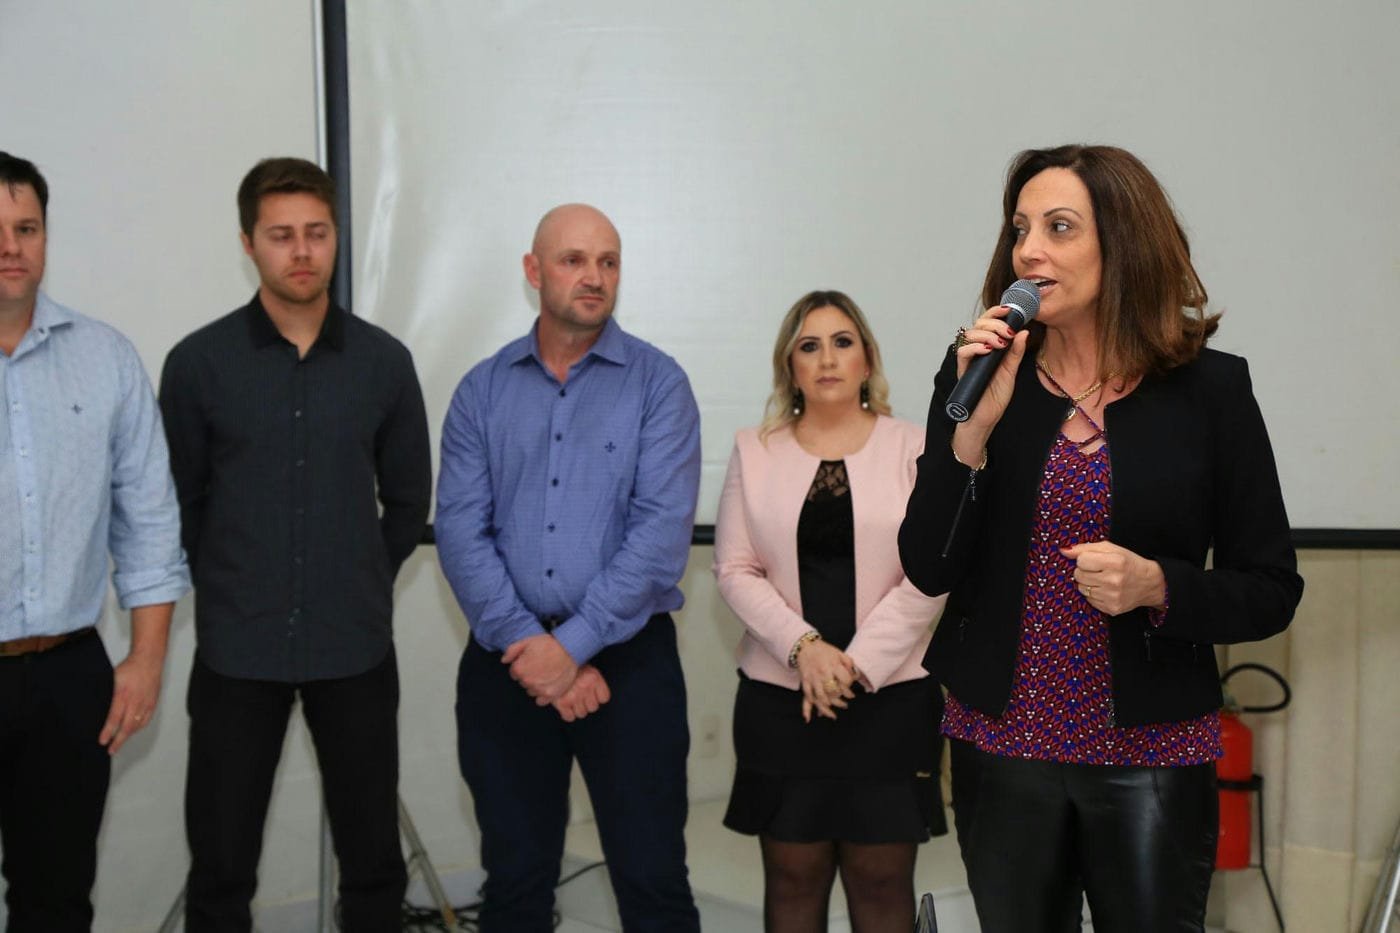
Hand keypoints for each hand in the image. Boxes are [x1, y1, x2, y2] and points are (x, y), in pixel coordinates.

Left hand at [100, 649, 162, 755]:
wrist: (149, 660)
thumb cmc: (130, 668)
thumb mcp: (112, 679)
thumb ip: (107, 694)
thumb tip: (97, 707)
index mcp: (123, 695)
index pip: (114, 718)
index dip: (108, 731)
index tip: (103, 741)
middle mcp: (135, 701)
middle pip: (127, 726)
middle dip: (118, 740)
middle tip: (111, 750)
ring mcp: (146, 703)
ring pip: (137, 725)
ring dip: (128, 735)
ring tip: (120, 742)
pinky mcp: (153, 703)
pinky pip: (146, 720)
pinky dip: (139, 728)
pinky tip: (133, 730)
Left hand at [503, 633, 578, 702]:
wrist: (570, 650)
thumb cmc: (549, 644)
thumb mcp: (527, 641)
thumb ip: (512, 650)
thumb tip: (504, 660)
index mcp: (519, 669)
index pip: (514, 673)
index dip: (522, 667)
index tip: (531, 662)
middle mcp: (527, 681)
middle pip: (523, 683)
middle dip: (529, 676)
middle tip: (540, 667)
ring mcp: (538, 689)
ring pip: (531, 691)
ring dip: (536, 686)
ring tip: (546, 675)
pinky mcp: (550, 695)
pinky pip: (540, 701)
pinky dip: (543, 695)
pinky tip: (548, 685)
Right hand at [552, 664, 610, 721]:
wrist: (551, 662)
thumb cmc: (568, 666)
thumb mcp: (586, 667)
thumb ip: (593, 681)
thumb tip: (598, 696)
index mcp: (593, 677)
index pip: (604, 698)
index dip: (597, 698)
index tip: (592, 695)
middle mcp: (585, 687)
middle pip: (593, 707)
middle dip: (586, 704)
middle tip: (580, 697)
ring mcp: (574, 696)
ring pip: (581, 713)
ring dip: (576, 709)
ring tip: (571, 700)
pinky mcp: (562, 703)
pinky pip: (569, 717)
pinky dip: (567, 714)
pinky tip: (565, 707)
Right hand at [795, 639, 856, 722]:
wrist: (805, 646)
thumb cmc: (824, 650)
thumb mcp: (839, 653)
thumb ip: (849, 663)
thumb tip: (856, 675)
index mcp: (833, 665)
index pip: (845, 681)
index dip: (849, 689)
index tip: (850, 693)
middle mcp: (824, 672)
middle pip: (834, 691)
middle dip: (840, 701)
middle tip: (845, 705)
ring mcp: (813, 678)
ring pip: (821, 697)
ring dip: (827, 707)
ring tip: (833, 714)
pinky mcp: (805, 681)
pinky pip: (807, 695)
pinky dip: (810, 705)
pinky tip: (813, 713)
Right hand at [951, 306, 1030, 459]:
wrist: (985, 419)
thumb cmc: (995, 397)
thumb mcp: (1011, 371)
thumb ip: (1016, 352)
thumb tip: (1025, 331)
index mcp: (988, 347)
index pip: (988, 323)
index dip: (997, 313)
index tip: (1011, 310)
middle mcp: (976, 351)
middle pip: (978, 324)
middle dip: (995, 323)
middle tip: (1009, 332)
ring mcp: (968, 360)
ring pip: (969, 334)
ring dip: (987, 334)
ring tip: (1000, 343)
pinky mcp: (963, 371)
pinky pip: (962, 352)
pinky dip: (975, 347)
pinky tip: (989, 350)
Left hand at [1061, 541, 1166, 616]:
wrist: (1150, 584)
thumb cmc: (1128, 563)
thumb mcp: (1111, 549)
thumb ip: (1085, 548)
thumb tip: (1063, 551)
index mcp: (1115, 562)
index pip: (1081, 560)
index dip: (1085, 559)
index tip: (1094, 560)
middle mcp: (1114, 581)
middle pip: (1078, 575)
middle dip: (1084, 571)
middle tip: (1098, 571)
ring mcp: (1112, 597)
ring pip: (1081, 588)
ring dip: (1088, 583)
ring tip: (1102, 580)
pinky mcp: (1111, 609)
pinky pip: (1088, 600)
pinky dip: (1093, 595)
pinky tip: (1106, 590)